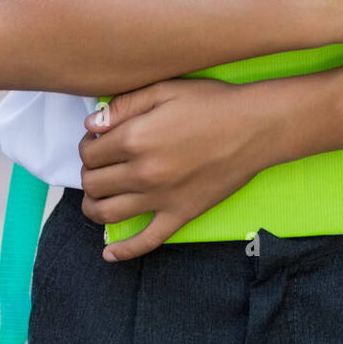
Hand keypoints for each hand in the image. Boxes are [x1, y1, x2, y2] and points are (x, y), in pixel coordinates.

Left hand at [78, 77, 273, 260]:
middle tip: (100, 163)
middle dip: (89, 172)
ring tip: (98, 195)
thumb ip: (123, 105)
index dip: (87, 144)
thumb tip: (92, 124)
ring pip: (107, 214)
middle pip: (93, 183)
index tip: (97, 139)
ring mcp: (160, 199)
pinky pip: (145, 241)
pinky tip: (109, 253)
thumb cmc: (212, 103)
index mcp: (134, 138)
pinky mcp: (180, 215)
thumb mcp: (164, 89)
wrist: (255, 127)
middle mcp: (142, 173)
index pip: (89, 152)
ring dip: (93, 206)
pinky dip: (123, 251)